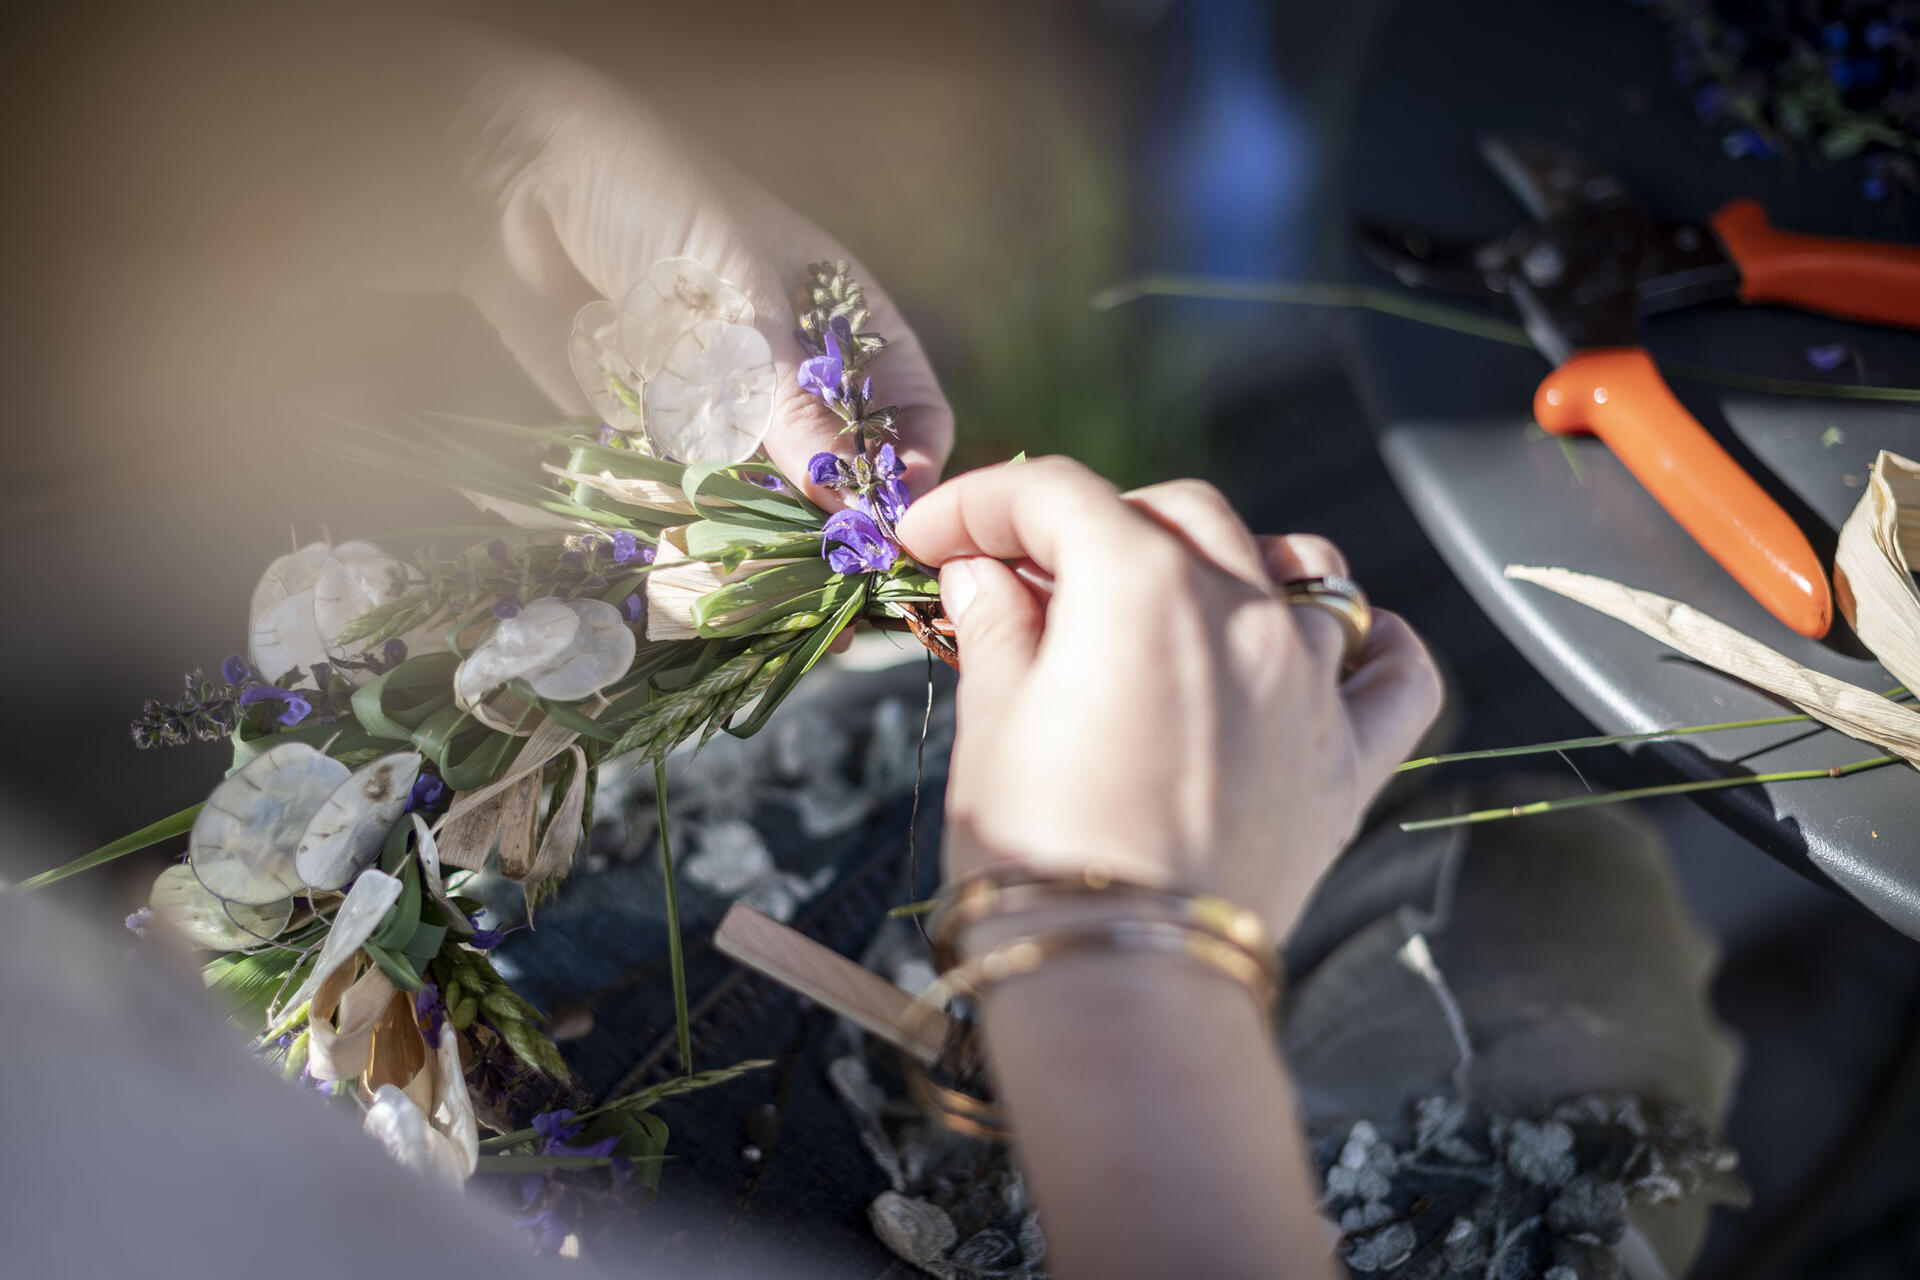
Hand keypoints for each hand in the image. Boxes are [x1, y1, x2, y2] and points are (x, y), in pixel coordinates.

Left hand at [451, 50, 951, 507]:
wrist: (515, 177)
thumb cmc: (652, 202)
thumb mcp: (737, 297)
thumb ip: (787, 400)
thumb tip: (844, 493)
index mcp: (843, 317)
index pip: (909, 409)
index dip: (909, 464)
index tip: (885, 518)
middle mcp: (790, 366)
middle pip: (836, 466)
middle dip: (826, 514)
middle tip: (814, 563)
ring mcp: (722, 397)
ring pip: (759, 489)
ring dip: (748, 522)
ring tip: (738, 552)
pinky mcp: (651, 423)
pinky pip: (681, 486)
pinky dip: (675, 508)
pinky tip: (664, 522)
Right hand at [896, 457, 1441, 934]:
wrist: (1124, 990)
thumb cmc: (1039, 862)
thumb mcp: (990, 727)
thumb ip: (997, 628)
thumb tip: (981, 574)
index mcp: (1139, 586)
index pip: (1053, 496)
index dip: (980, 503)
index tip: (934, 541)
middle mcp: (1241, 610)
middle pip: (1171, 512)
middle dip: (1091, 526)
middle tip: (1024, 580)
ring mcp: (1308, 682)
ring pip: (1294, 565)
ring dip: (1223, 562)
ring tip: (1164, 602)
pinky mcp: (1348, 761)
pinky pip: (1394, 672)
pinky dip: (1366, 645)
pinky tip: (1324, 648)